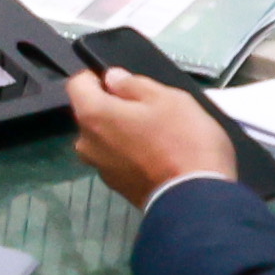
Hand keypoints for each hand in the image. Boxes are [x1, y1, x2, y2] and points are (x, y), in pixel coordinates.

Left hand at [64, 64, 242, 205]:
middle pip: (92, 113)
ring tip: (160, 133)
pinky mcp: (118, 187)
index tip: (121, 81)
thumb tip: (113, 78)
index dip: (97, 76)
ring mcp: (100, 169)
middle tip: (151, 108)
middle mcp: (86, 144)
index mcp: (92, 116)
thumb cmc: (183, 141)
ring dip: (125, 131)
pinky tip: (160, 155)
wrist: (197, 198)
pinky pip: (119, 159)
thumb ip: (134, 84)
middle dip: (115, 106)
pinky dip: (132, 153)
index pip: (77, 84)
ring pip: (106, 138)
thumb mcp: (167, 98)